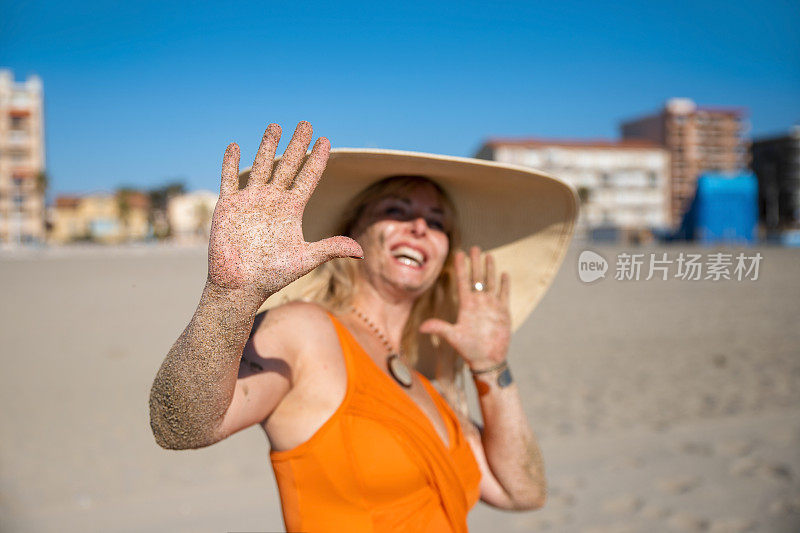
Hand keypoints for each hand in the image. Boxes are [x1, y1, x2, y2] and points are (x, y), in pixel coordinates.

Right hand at [207, 121, 362, 299]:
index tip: (325, 140)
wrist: (240, 286)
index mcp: (291, 209)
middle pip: (287, 165)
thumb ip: (331, 248)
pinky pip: (230, 179)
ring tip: (276, 126)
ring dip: (268, 146)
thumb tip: (362, 251)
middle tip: (305, 123)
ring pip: (261, 166)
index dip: (317, 159)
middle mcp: (273, 201)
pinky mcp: (229, 206)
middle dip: (296, 144)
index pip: (308, 177)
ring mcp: (251, 201)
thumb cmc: (272, 275)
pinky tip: (235, 146)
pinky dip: (231, 163)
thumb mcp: (306, 259)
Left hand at [419, 246, 510, 368]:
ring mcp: (491, 306)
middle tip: (475, 247)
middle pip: (477, 277)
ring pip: (490, 282)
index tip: (459, 252)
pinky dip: (504, 284)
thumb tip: (421, 328)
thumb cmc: (469, 350)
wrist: (487, 360)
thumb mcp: (453, 337)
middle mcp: (478, 302)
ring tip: (488, 255)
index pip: (462, 281)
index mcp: (466, 305)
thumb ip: (439, 328)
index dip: (461, 267)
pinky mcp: (503, 311)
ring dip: (490, 269)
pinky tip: (504, 273)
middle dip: (476, 262)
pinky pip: (504, 294)